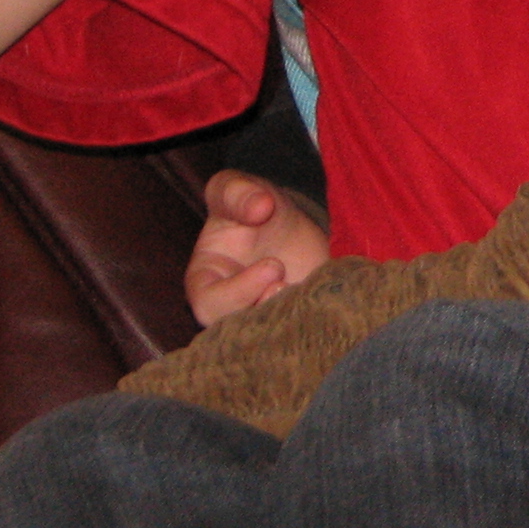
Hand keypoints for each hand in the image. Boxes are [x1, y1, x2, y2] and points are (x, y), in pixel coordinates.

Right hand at [185, 169, 330, 326]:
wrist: (288, 218)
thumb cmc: (252, 204)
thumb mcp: (238, 187)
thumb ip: (239, 191)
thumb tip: (260, 206)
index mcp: (207, 281)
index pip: (209, 304)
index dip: (238, 293)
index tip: (273, 266)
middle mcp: (230, 307)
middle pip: (236, 332)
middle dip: (263, 311)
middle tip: (287, 284)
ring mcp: (261, 317)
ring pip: (267, 339)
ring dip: (287, 320)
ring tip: (303, 289)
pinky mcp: (291, 320)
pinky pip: (297, 333)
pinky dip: (310, 320)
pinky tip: (321, 298)